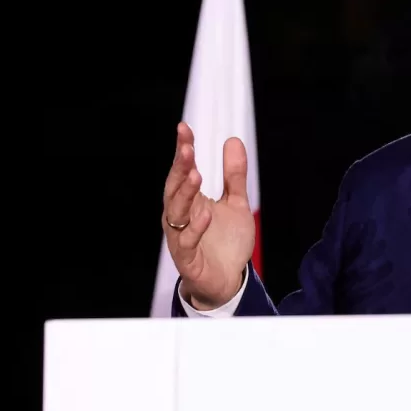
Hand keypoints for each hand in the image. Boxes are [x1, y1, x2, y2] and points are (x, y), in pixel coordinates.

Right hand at [163, 122, 256, 309]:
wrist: (227, 281)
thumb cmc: (225, 243)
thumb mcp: (236, 204)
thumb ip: (234, 176)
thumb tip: (233, 141)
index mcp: (190, 201)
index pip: (182, 171)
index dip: (182, 150)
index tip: (184, 129)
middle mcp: (181, 217)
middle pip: (175, 188)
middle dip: (179, 168)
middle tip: (186, 148)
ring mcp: (181, 237)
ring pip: (176, 213)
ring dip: (185, 193)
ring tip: (195, 174)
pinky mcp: (188, 259)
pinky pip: (187, 242)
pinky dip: (196, 228)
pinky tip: (206, 214)